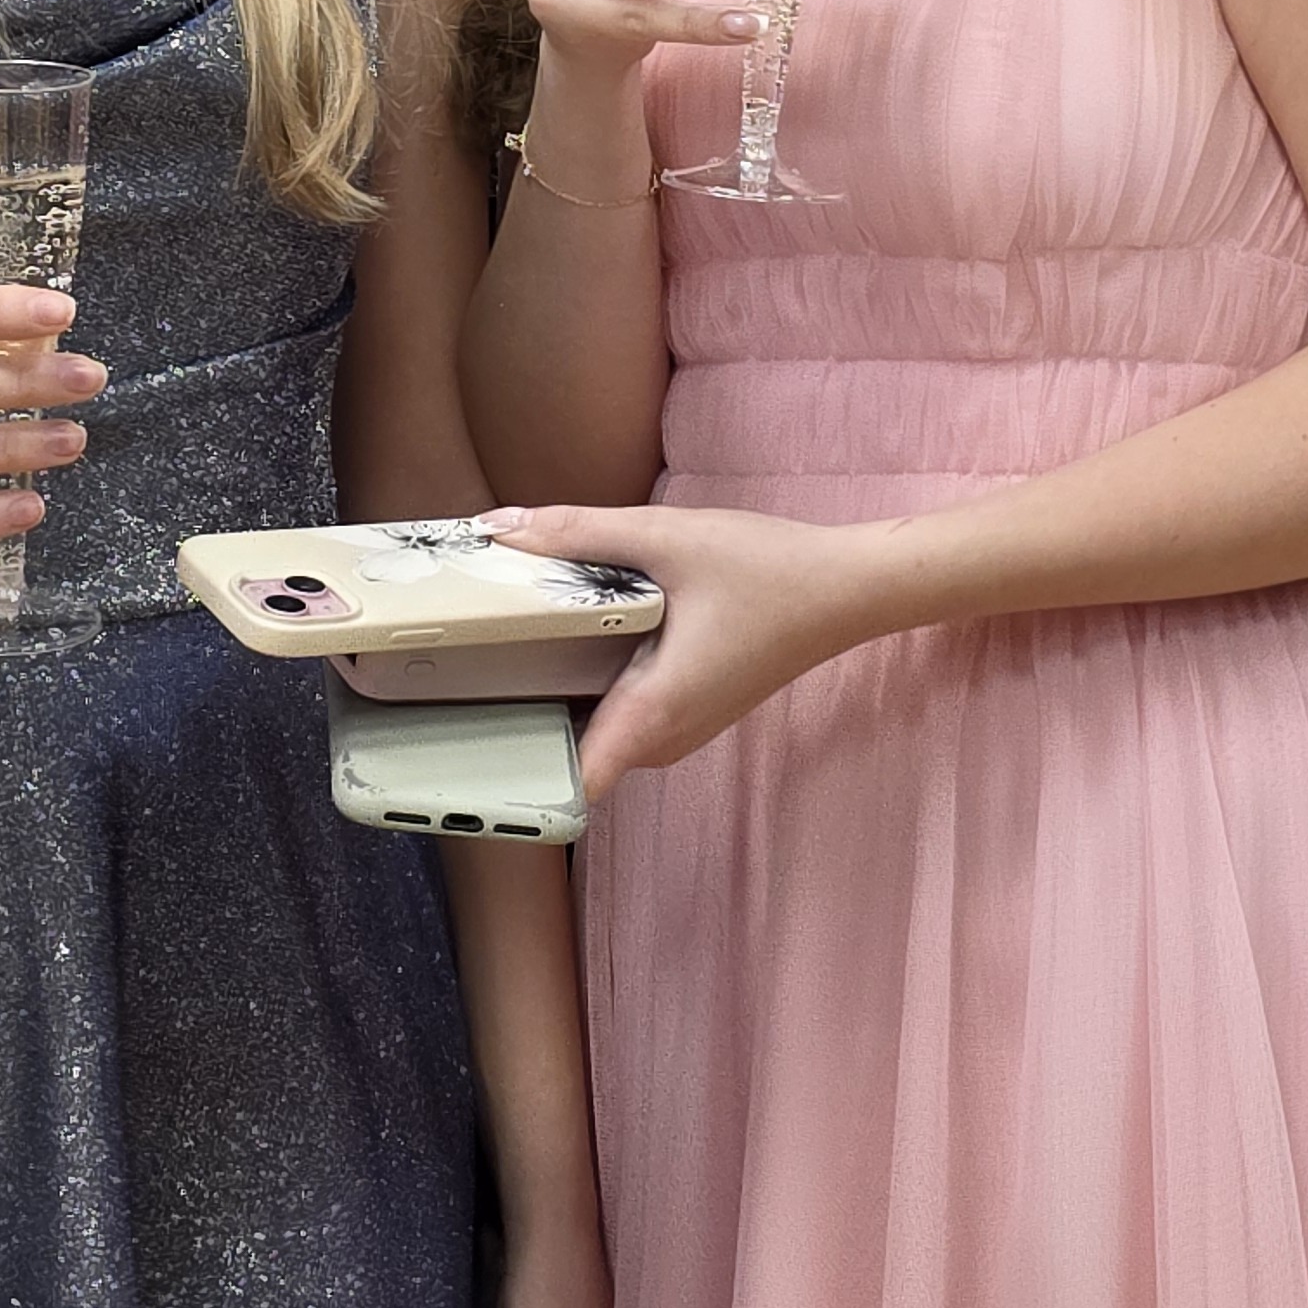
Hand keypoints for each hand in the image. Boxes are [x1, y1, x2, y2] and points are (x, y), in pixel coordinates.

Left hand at [480, 502, 878, 793]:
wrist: (846, 590)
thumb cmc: (769, 572)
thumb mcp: (666, 538)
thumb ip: (579, 532)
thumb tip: (497, 526)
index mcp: (655, 711)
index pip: (573, 781)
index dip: (517, 768)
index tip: (470, 734)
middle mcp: (664, 738)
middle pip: (571, 751)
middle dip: (520, 715)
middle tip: (460, 669)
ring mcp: (679, 729)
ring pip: (596, 730)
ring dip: (555, 695)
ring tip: (500, 646)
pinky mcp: (687, 709)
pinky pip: (621, 713)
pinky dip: (590, 684)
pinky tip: (567, 635)